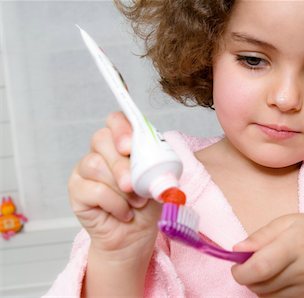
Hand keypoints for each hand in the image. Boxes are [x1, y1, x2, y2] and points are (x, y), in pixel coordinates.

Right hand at [68, 111, 160, 260]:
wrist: (135, 235)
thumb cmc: (147, 205)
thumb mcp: (160, 182)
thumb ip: (158, 167)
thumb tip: (158, 164)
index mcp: (123, 143)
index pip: (116, 120)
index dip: (121, 128)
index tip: (130, 146)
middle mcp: (101, 151)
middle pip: (102, 140)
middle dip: (121, 164)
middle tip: (133, 185)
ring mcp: (85, 169)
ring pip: (95, 164)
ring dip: (119, 188)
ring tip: (135, 203)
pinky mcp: (76, 190)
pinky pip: (91, 189)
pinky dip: (113, 203)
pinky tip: (123, 212)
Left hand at [231, 214, 303, 297]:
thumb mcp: (286, 222)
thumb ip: (260, 236)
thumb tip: (237, 250)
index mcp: (296, 243)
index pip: (261, 267)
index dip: (241, 271)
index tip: (236, 265)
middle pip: (261, 285)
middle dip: (247, 277)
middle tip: (251, 263)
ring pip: (267, 296)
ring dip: (259, 285)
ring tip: (268, 268)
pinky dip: (271, 292)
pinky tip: (279, 277)